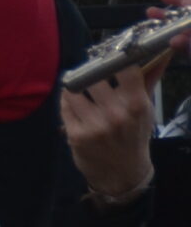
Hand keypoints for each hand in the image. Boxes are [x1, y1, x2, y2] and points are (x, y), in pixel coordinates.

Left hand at [64, 66, 157, 206]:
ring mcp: (95, 125)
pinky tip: (75, 104)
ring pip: (74, 89)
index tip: (106, 57)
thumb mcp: (145, 110)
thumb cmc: (134, 136)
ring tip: (80, 89)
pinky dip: (67, 100)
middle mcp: (116, 114)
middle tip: (89, 74)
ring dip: (74, 86)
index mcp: (137, 105)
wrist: (123, 173)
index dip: (112, 59)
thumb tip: (161, 53)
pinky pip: (64, 105)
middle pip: (93, 76)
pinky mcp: (76, 134)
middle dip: (89, 73)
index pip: (123, 68)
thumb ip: (148, 80)